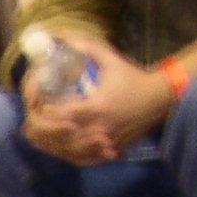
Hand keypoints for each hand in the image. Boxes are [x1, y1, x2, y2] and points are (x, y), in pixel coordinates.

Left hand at [23, 37, 172, 164]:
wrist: (160, 99)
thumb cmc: (134, 79)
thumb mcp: (112, 60)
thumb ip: (88, 48)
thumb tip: (63, 37)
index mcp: (94, 108)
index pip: (56, 114)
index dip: (41, 107)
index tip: (37, 97)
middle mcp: (95, 130)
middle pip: (53, 136)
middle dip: (38, 123)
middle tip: (35, 112)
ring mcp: (100, 144)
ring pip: (61, 151)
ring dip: (48, 139)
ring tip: (40, 126)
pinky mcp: (106, 153)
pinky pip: (77, 160)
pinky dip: (63, 152)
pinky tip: (56, 144)